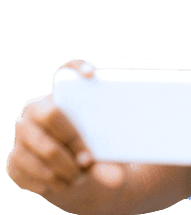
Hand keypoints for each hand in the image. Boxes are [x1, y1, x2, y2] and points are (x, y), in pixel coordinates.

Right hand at [6, 59, 126, 199]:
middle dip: (73, 139)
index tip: (91, 75)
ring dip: (67, 168)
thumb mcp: (105, 152)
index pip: (67, 70)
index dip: (76, 68)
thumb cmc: (91, 152)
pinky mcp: (14, 160)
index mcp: (63, 97)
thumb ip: (110, 160)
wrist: (70, 177)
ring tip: (81, 176)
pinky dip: (53, 182)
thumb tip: (116, 179)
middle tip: (88, 159)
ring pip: (44, 148)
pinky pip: (31, 171)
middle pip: (50, 113)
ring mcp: (21, 133)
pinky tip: (64, 183)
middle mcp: (37, 109)